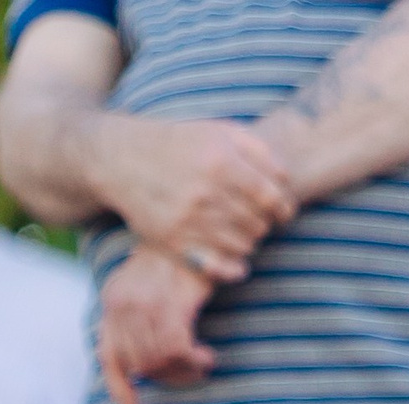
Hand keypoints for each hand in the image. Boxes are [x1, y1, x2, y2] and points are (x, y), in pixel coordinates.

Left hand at [99, 248, 219, 403]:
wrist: (196, 228)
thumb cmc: (180, 258)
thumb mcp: (147, 284)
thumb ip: (138, 314)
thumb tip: (145, 360)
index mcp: (112, 300)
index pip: (108, 356)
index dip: (118, 387)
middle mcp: (122, 304)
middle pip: (139, 364)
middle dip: (167, 377)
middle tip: (191, 374)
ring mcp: (144, 306)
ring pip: (158, 361)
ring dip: (184, 371)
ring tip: (201, 365)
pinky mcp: (170, 306)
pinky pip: (177, 351)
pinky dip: (193, 362)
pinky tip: (207, 358)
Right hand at [100, 115, 295, 277]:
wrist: (121, 159)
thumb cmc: (178, 144)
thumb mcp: (218, 131)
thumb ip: (258, 150)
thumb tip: (287, 180)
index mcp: (220, 161)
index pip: (271, 198)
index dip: (284, 209)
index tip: (284, 212)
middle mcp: (205, 192)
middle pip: (258, 224)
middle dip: (265, 224)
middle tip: (258, 220)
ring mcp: (187, 220)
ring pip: (242, 246)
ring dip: (249, 242)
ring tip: (242, 231)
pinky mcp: (173, 242)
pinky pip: (218, 266)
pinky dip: (234, 267)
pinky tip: (237, 261)